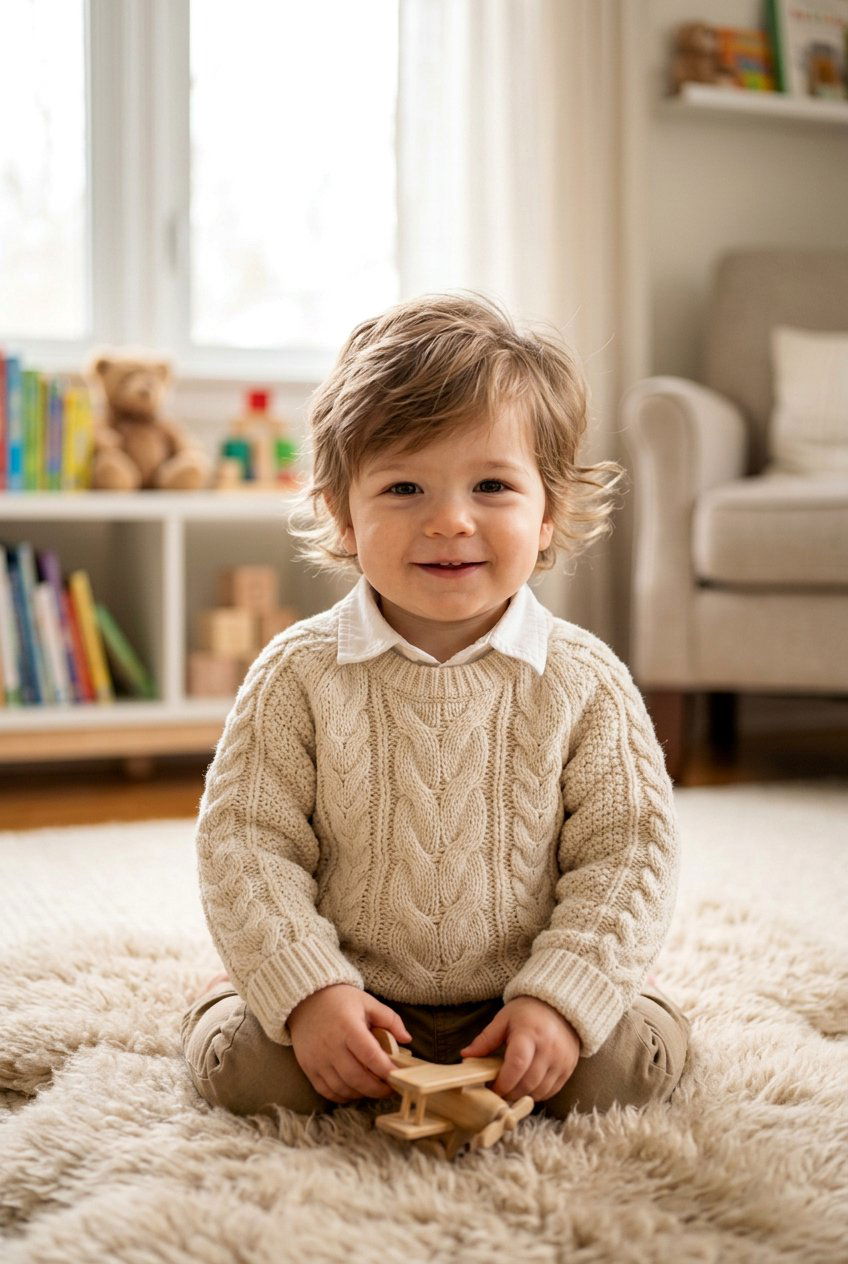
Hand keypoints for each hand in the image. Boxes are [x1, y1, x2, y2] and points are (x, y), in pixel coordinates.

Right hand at [287, 983, 411, 1103]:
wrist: (306, 999)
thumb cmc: (341, 1000)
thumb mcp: (368, 1002)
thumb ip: (390, 1020)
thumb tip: (407, 1039)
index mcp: (348, 1027)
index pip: (370, 1056)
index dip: (386, 1070)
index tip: (399, 1077)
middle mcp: (331, 1045)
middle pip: (357, 1078)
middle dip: (377, 1089)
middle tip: (391, 1089)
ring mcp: (317, 1059)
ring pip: (343, 1088)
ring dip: (362, 1094)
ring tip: (374, 1088)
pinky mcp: (308, 1067)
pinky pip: (327, 1091)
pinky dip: (343, 1096)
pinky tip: (354, 1090)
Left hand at [459, 995, 580, 1102]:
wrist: (559, 1006)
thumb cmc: (527, 1012)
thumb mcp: (504, 1019)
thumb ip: (485, 1039)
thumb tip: (465, 1056)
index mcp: (529, 1033)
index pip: (516, 1065)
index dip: (502, 1082)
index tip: (491, 1087)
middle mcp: (548, 1048)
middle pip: (527, 1082)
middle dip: (510, 1093)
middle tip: (498, 1092)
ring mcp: (561, 1060)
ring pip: (540, 1091)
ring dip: (522, 1096)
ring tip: (511, 1089)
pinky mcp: (569, 1068)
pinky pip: (552, 1091)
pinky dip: (537, 1094)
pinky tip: (526, 1087)